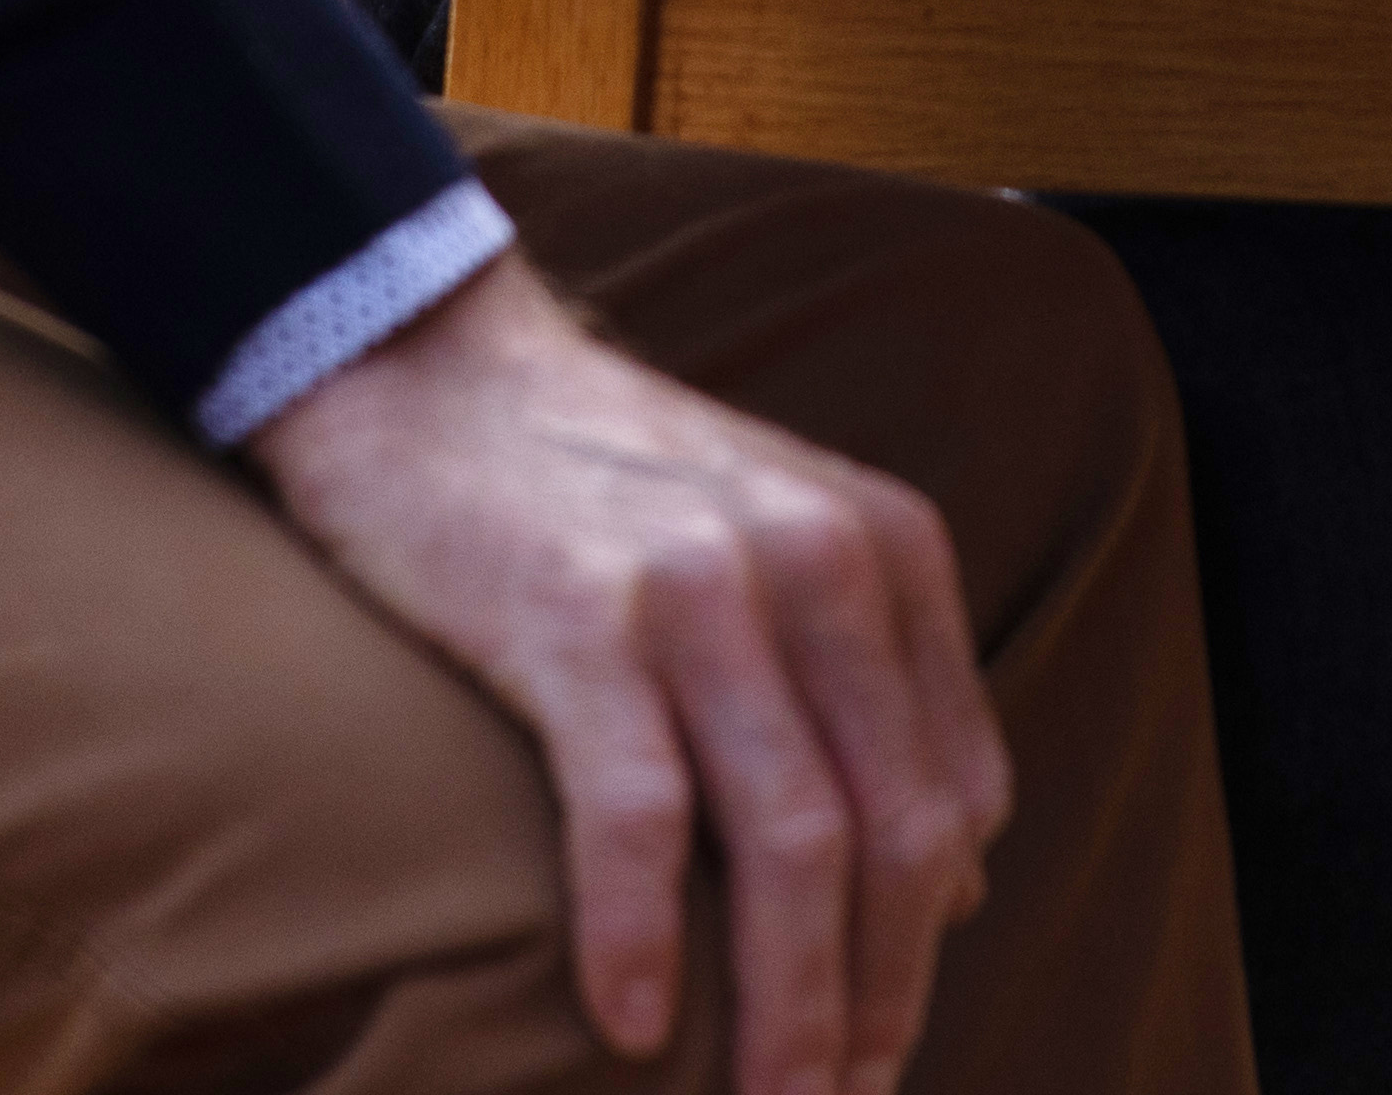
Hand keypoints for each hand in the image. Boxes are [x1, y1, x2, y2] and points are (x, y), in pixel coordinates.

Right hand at [251, 252, 1013, 1092]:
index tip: (883, 1046)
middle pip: (895, 837)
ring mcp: (702, 587)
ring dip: (788, 1010)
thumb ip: (874, 684)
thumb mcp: (781, 543)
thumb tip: (965, 871)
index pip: (953, 799)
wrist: (426, 364)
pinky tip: (638, 1027)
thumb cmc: (597, 488)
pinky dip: (644, 939)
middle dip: (877, 1003)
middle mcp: (819, 561)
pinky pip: (640, 814)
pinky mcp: (578, 620)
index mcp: (886, 551)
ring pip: (794, 845)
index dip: (927, 949)